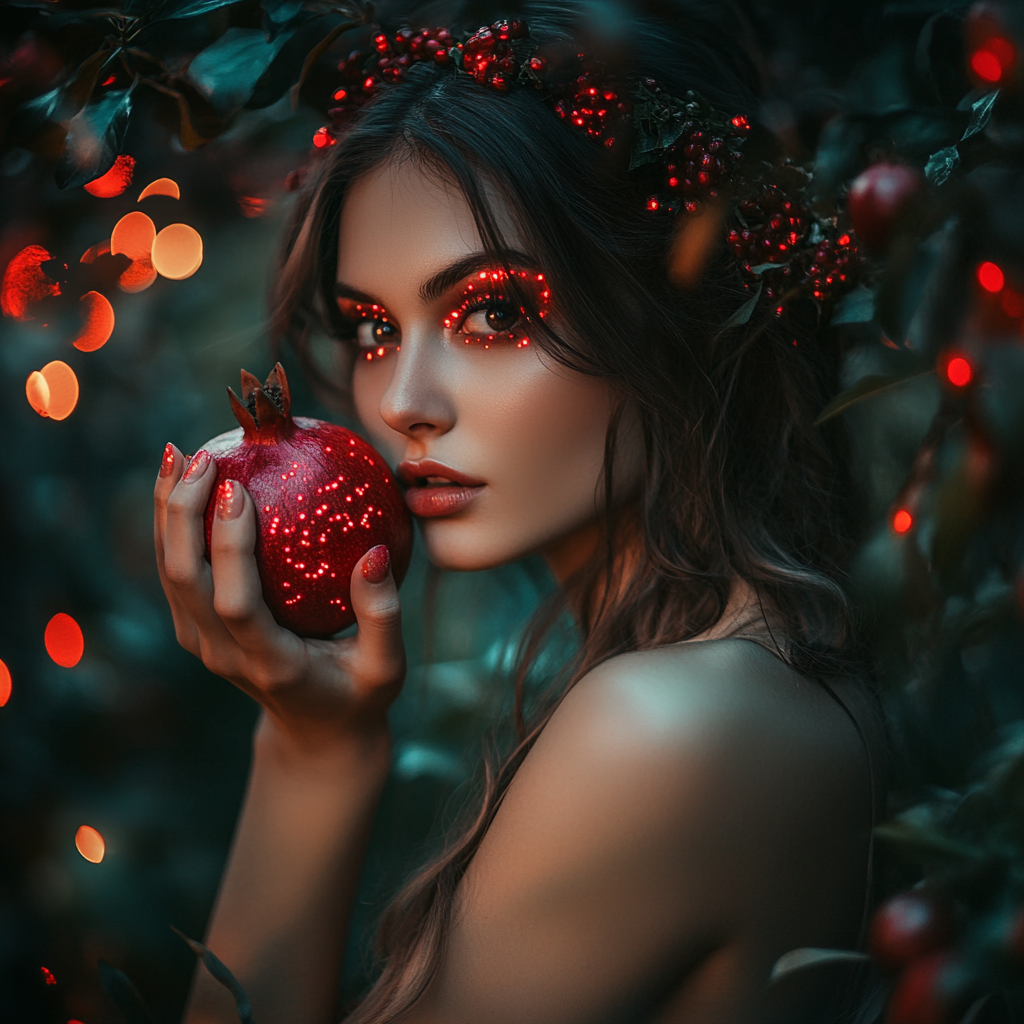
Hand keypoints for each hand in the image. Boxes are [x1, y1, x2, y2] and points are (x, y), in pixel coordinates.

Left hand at [153, 444, 404, 749]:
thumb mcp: (386, 667)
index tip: (240, 488)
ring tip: (176, 454)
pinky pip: (176, 572)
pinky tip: (184, 482)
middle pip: (183, 579)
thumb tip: (374, 552)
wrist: (317, 733)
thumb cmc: (360, 695)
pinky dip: (173, 525)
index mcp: (270, 663)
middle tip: (204, 456)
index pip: (235, 602)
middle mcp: (223, 654)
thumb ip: (383, 614)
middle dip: (181, 512)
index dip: (228, 548)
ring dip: (166, 511)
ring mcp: (203, 644)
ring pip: (168, 572)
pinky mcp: (198, 630)